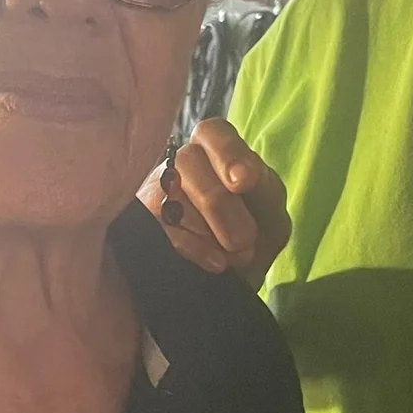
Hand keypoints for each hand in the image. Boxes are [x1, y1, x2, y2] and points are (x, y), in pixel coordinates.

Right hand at [138, 119, 290, 289]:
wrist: (235, 280)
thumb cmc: (255, 236)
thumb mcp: (271, 211)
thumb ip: (264, 189)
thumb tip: (241, 180)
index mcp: (217, 152)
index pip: (212, 133)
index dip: (227, 152)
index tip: (243, 182)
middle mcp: (180, 165)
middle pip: (188, 162)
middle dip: (219, 204)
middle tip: (244, 239)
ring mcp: (155, 193)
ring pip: (168, 194)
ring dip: (207, 229)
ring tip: (235, 256)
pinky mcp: (142, 225)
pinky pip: (158, 229)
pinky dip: (192, 248)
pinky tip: (215, 263)